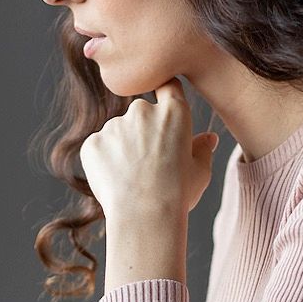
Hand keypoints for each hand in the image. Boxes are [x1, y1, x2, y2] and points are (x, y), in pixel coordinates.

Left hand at [80, 79, 219, 222]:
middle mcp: (141, 111)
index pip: (168, 86)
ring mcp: (114, 125)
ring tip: (132, 177)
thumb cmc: (178, 194)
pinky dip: (104, 160)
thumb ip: (202, 149)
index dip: (165, 95)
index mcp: (173, 112)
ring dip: (123, 146)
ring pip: (118, 131)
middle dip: (142, 130)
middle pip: (140, 112)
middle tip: (148, 162)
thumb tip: (209, 138)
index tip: (163, 111)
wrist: (145, 216)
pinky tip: (116, 181)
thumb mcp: (199, 171)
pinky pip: (99, 147)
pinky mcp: (92, 143)